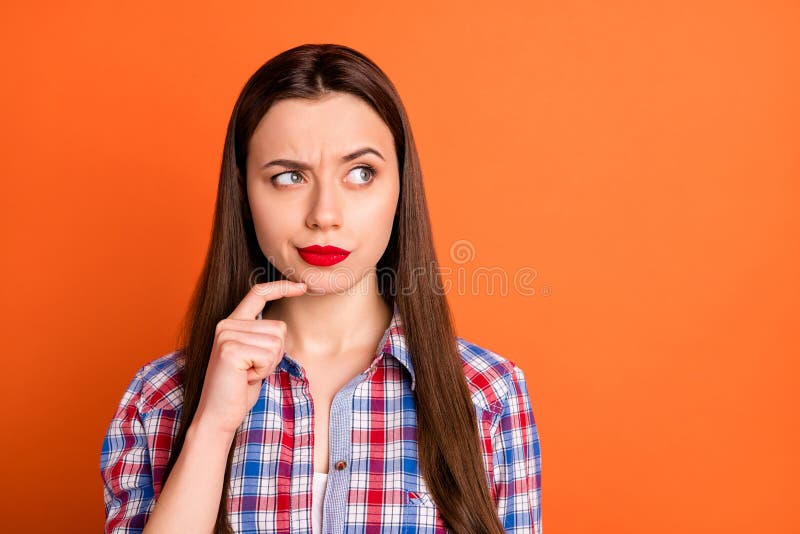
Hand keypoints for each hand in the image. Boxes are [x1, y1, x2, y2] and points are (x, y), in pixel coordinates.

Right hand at [193, 280, 305, 435]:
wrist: (217, 415)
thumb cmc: (239, 389)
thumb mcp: (254, 357)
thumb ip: (262, 337)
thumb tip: (281, 328)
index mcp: (231, 324)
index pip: (258, 293)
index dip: (281, 287)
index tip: (303, 287)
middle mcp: (226, 325)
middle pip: (279, 328)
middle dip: (275, 355)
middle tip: (252, 371)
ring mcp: (227, 335)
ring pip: (276, 342)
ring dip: (269, 364)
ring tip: (248, 375)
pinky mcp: (231, 350)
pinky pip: (269, 356)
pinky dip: (264, 371)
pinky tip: (246, 379)